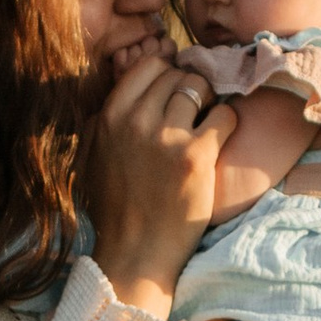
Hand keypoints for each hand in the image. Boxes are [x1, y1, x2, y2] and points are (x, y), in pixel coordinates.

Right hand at [86, 50, 233, 315]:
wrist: (135, 254)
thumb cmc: (116, 209)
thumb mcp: (92, 157)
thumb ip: (103, 121)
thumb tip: (123, 88)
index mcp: (109, 117)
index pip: (148, 66)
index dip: (167, 75)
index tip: (174, 94)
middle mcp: (136, 120)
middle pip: (177, 75)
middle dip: (190, 89)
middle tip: (196, 111)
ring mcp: (166, 136)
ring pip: (200, 88)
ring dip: (210, 102)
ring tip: (208, 124)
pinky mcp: (196, 155)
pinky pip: (225, 115)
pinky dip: (227, 123)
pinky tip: (219, 141)